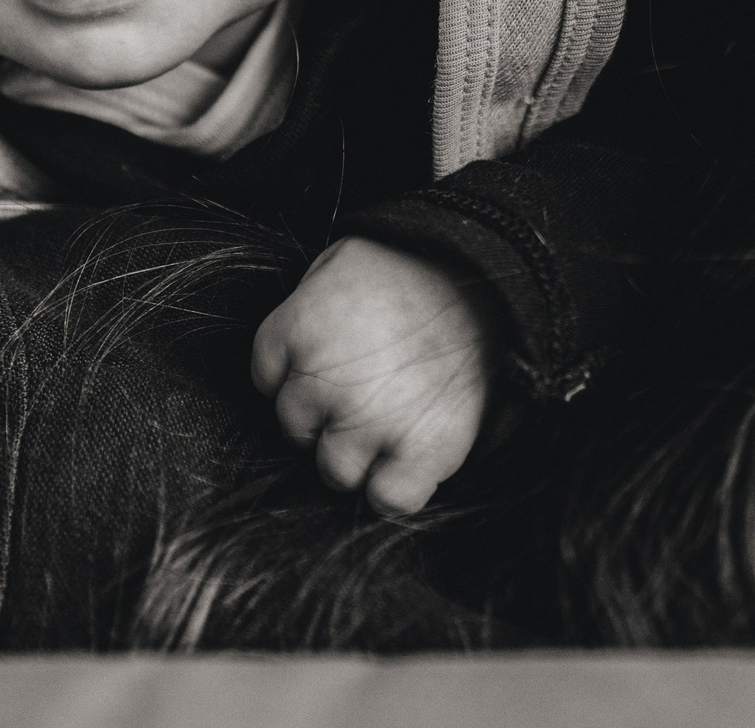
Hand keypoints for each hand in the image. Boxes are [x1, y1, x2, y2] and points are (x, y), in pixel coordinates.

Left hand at [250, 237, 494, 516]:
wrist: (487, 278)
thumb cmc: (414, 266)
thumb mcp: (344, 256)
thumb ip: (308, 294)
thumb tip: (299, 328)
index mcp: (297, 329)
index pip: (267, 378)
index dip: (295, 377)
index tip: (326, 370)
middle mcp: (321, 383)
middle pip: (296, 428)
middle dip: (324, 417)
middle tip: (363, 393)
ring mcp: (368, 424)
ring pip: (334, 471)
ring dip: (356, 455)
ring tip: (389, 424)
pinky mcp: (420, 453)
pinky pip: (389, 498)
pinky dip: (396, 489)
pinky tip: (408, 460)